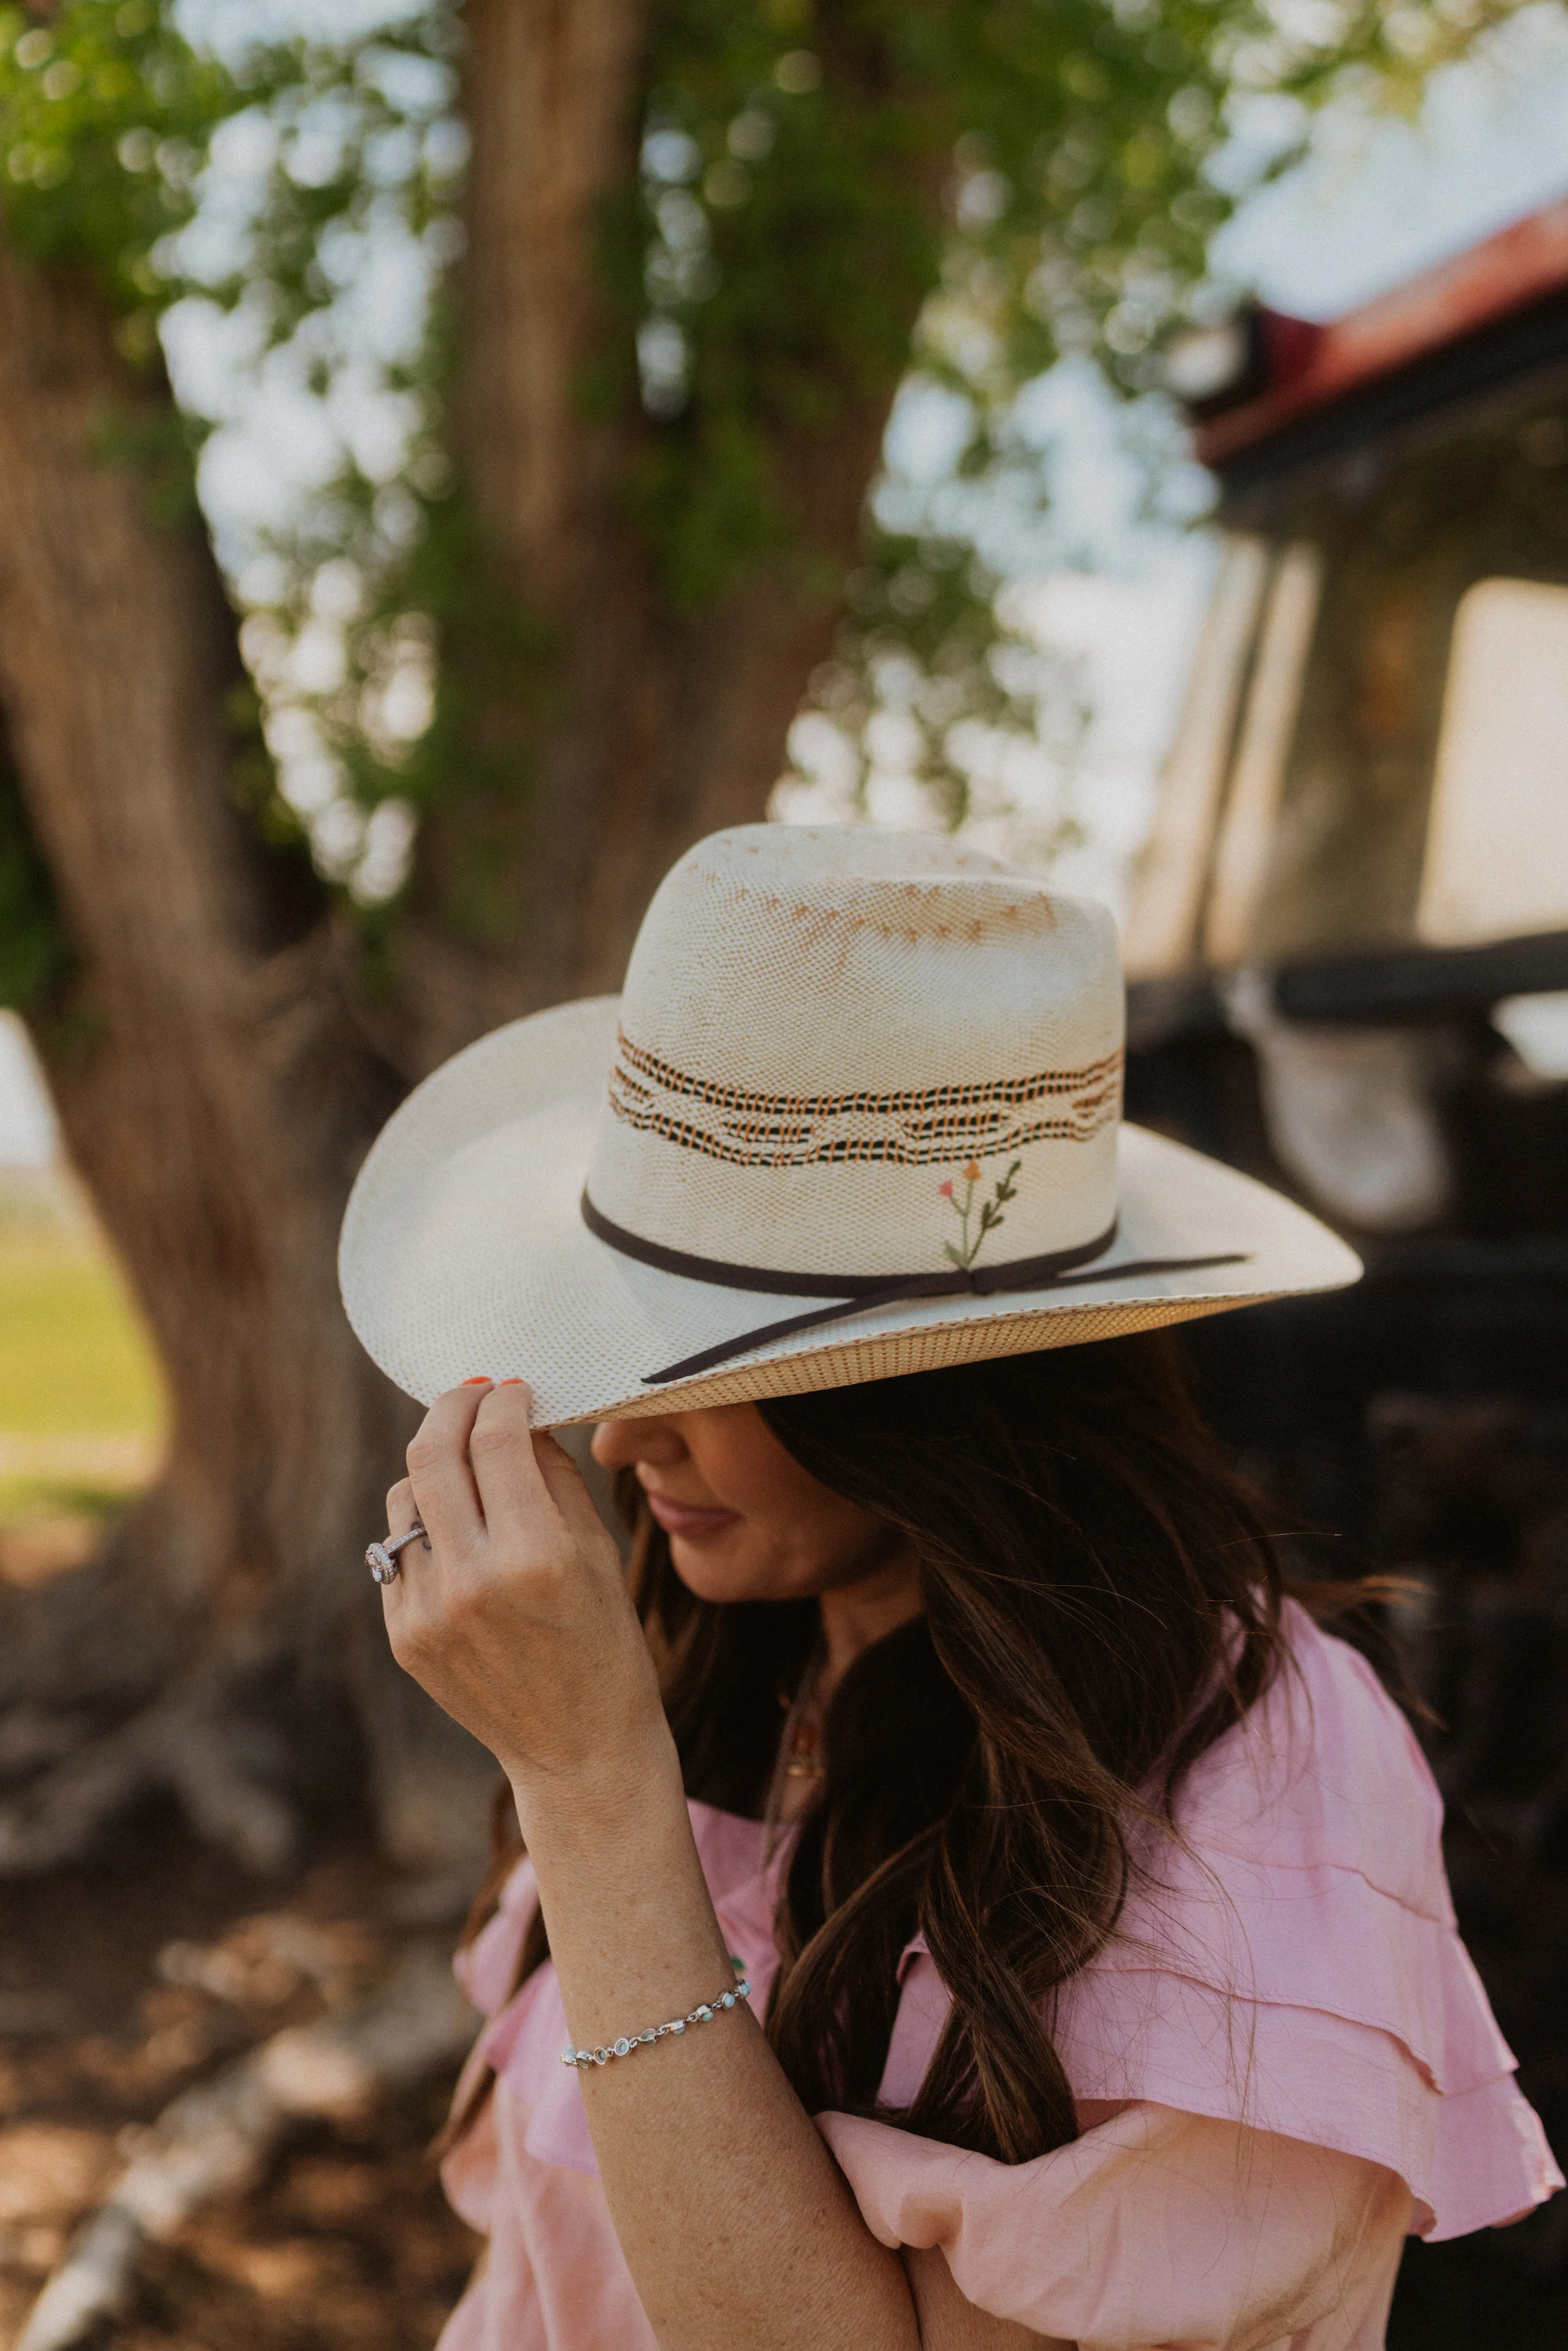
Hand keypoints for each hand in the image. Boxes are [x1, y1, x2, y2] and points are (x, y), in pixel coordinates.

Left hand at [381, 1380, 672, 1818]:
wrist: (579, 1750)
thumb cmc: (606, 1644)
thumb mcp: (598, 1553)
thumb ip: (554, 1476)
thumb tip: (519, 1416)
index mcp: (535, 1558)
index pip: (496, 1441)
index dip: (501, 1400)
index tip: (513, 1388)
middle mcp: (473, 1582)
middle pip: (432, 1454)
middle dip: (452, 1407)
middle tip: (473, 1393)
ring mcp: (428, 1613)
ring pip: (404, 1497)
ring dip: (433, 1466)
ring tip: (467, 1467)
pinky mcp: (403, 1636)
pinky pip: (398, 1551)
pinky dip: (424, 1525)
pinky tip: (458, 1530)